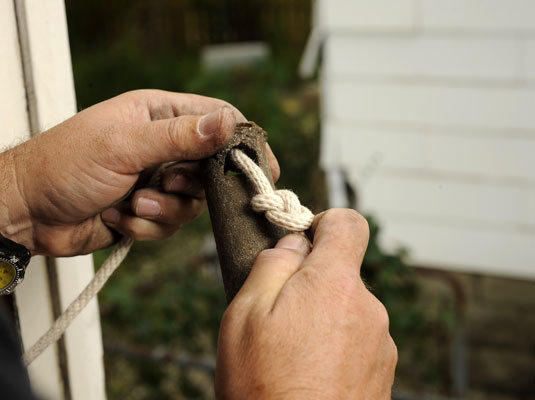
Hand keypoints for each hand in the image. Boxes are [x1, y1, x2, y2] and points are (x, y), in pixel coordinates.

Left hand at [0, 90, 278, 255]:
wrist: (28, 212)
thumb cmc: (65, 164)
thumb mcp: (124, 144)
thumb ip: (179, 136)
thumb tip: (228, 123)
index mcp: (159, 115)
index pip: (217, 120)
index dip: (242, 142)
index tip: (263, 168)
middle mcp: (163, 146)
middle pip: (211, 167)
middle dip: (191, 185)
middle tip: (167, 183)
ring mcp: (157, 179)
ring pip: (193, 202)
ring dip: (163, 208)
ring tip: (132, 202)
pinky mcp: (149, 209)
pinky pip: (170, 223)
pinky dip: (146, 224)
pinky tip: (118, 217)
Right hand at [216, 209, 396, 399]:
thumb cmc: (262, 386)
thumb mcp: (245, 312)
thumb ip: (273, 264)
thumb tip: (294, 243)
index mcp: (334, 284)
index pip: (349, 224)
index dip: (323, 225)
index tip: (302, 244)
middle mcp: (368, 308)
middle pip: (342, 271)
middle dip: (312, 281)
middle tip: (279, 315)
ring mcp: (380, 342)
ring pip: (347, 306)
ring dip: (322, 316)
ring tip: (292, 353)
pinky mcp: (383, 371)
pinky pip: (358, 338)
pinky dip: (335, 344)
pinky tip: (310, 372)